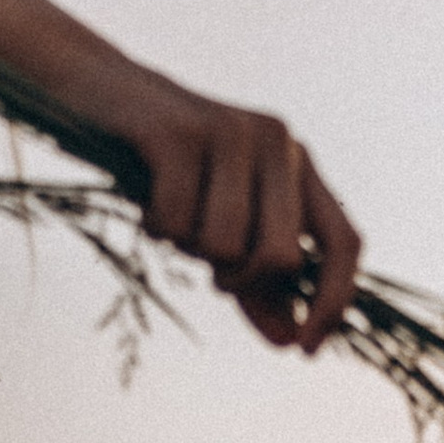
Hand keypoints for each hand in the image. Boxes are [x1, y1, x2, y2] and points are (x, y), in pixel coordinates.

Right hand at [85, 64, 361, 352]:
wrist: (99, 91)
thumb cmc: (168, 170)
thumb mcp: (220, 227)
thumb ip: (259, 285)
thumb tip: (291, 341)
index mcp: (298, 164)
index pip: (344, 241)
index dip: (333, 302)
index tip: (306, 350)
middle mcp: (277, 142)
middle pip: (281, 256)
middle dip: (238, 281)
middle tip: (208, 266)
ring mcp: (230, 132)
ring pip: (224, 246)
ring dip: (188, 248)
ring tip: (171, 216)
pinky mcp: (179, 133)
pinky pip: (176, 223)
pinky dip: (155, 227)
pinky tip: (145, 198)